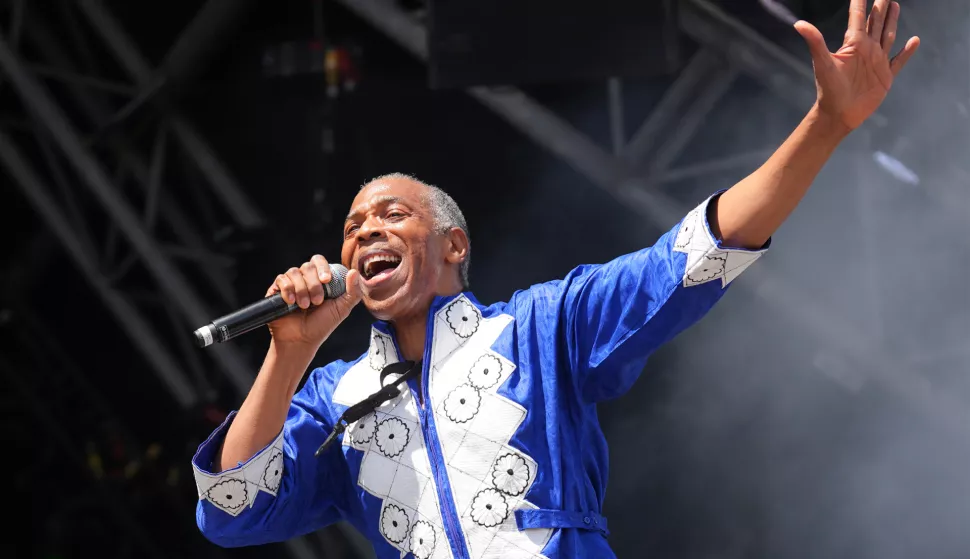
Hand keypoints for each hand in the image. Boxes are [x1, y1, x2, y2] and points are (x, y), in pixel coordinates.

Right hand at [266, 255, 361, 348]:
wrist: (301, 340)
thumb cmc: (321, 325)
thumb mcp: (342, 309)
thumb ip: (353, 292)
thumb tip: (355, 272)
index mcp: (320, 280)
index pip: (319, 261)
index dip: (323, 267)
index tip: (327, 280)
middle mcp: (305, 279)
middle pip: (308, 266)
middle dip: (314, 284)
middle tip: (317, 301)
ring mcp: (290, 284)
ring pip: (294, 272)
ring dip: (302, 290)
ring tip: (304, 306)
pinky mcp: (277, 290)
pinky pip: (281, 280)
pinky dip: (288, 290)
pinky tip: (291, 302)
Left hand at [795, 0, 919, 130]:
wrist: (839, 114)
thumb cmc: (828, 88)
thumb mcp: (823, 62)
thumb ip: (815, 42)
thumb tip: (799, 24)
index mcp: (853, 44)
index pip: (858, 17)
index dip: (860, 2)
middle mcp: (866, 49)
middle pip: (876, 22)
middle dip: (881, 6)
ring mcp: (877, 62)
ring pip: (887, 35)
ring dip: (891, 21)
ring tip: (895, 5)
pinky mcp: (886, 76)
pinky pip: (899, 61)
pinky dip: (907, 51)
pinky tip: (914, 40)